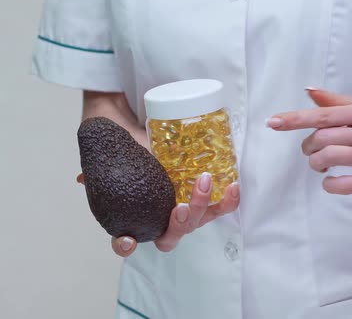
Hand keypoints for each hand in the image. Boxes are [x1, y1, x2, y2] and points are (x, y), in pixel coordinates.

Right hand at [77, 173, 239, 256]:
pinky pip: (219, 207)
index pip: (125, 242)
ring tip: (204, 182)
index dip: (125, 245)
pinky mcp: (205, 201)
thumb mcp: (113, 162)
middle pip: (171, 235)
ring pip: (196, 221)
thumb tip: (83, 177)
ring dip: (202, 206)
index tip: (126, 240)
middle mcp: (162, 223)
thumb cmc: (130, 159)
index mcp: (136, 221)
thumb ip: (98, 171)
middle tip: (178, 207)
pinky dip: (228, 201)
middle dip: (177, 224)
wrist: (153, 142)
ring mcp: (186, 214)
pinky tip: (232, 186)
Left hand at [266, 88, 351, 194]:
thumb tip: (309, 91)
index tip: (273, 122)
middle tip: (311, 150)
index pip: (324, 115)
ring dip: (316, 164)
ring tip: (320, 165)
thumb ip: (337, 102)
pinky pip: (343, 185)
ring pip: (330, 158)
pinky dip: (329, 184)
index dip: (295, 119)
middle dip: (308, 146)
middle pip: (322, 138)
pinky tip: (331, 180)